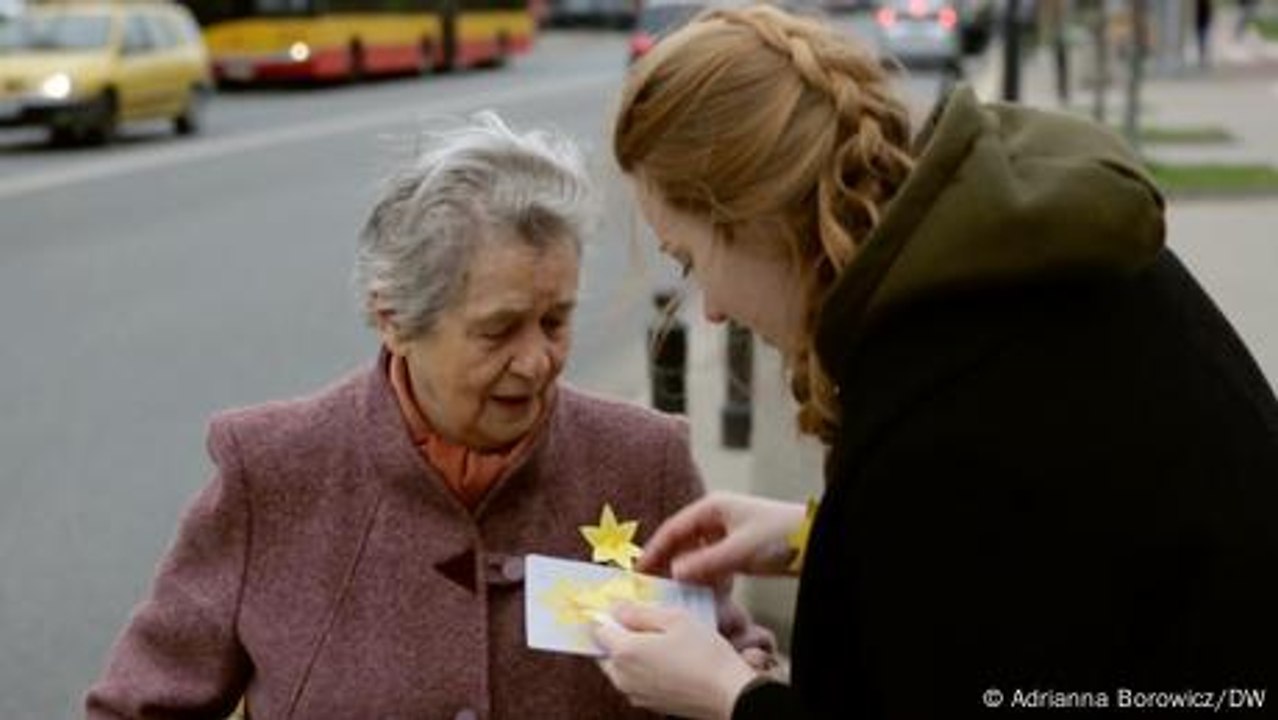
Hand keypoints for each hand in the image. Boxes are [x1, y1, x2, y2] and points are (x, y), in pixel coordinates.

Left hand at [594, 603, 756, 719]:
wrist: (729, 694)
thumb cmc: (705, 655)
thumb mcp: (676, 619)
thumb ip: (640, 612)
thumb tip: (617, 608)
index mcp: (624, 652)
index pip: (598, 629)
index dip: (609, 616)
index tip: (621, 608)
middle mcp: (623, 677)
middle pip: (605, 651)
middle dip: (617, 635)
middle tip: (641, 622)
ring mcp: (635, 694)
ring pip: (620, 668)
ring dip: (630, 653)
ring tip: (658, 640)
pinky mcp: (649, 704)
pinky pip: (635, 681)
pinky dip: (643, 669)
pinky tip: (666, 659)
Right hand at [639, 492, 807, 583]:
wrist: (820, 541)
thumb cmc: (783, 535)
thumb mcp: (740, 551)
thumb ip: (705, 563)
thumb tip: (674, 572)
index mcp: (713, 507)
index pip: (673, 529)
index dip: (654, 550)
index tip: (638, 572)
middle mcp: (718, 517)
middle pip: (683, 541)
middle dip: (670, 563)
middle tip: (653, 586)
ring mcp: (730, 533)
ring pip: (699, 555)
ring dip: (691, 572)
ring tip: (678, 593)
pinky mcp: (742, 549)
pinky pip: (716, 564)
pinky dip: (710, 577)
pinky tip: (710, 592)